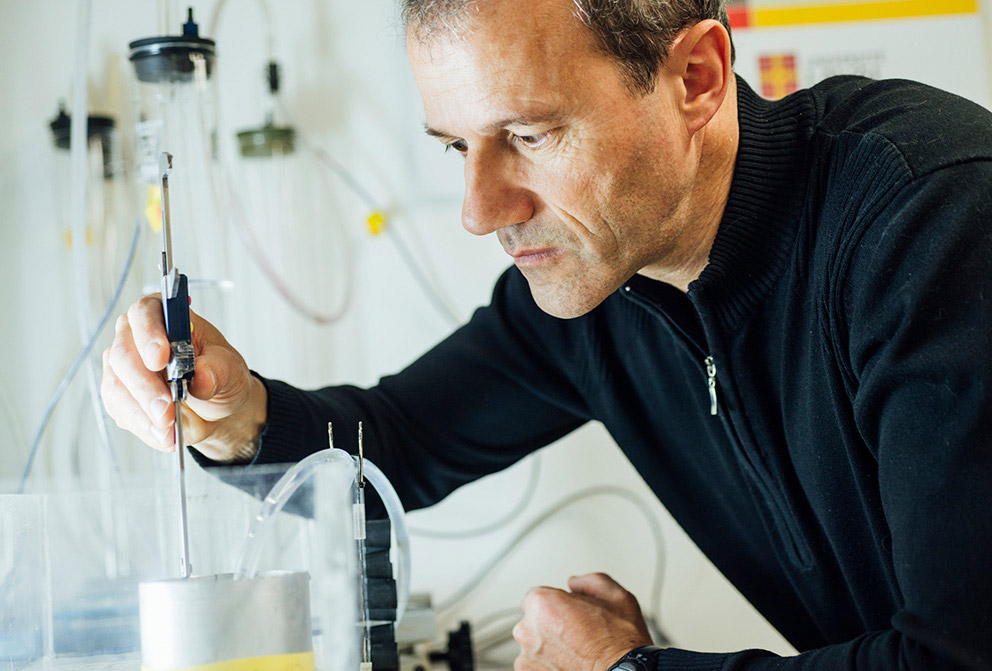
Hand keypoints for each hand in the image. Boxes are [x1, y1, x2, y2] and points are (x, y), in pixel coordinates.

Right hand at [101, 294, 266, 462]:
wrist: (214, 404)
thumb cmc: (219, 375)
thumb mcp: (230, 370)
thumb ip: (217, 371)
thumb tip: (200, 378)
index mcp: (165, 316)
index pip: (146, 313)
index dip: (149, 334)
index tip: (160, 359)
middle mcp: (136, 335)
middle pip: (124, 354)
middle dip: (145, 386)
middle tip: (166, 410)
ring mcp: (122, 365)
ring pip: (116, 385)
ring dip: (142, 411)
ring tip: (169, 428)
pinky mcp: (118, 394)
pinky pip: (121, 410)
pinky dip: (143, 425)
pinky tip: (163, 435)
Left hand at [512, 573, 653, 670]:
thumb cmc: (619, 645)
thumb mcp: (616, 597)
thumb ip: (589, 581)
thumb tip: (575, 583)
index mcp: (542, 603)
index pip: (539, 597)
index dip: (559, 605)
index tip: (572, 616)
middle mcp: (527, 630)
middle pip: (534, 621)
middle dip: (552, 626)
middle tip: (577, 635)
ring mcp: (526, 657)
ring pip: (535, 646)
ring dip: (549, 648)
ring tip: (576, 653)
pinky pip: (536, 665)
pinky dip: (548, 666)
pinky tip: (570, 665)